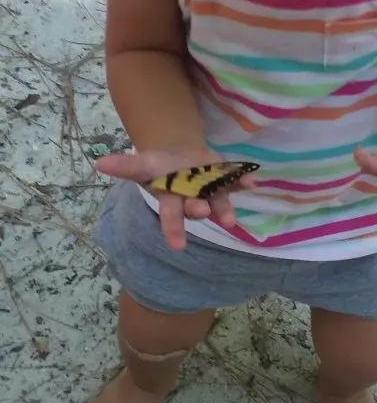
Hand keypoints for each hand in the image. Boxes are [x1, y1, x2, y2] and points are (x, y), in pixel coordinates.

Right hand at [95, 146, 256, 251]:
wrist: (180, 155)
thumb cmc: (159, 166)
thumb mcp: (141, 164)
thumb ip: (124, 166)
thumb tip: (98, 163)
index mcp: (170, 198)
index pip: (170, 216)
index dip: (173, 230)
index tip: (177, 247)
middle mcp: (191, 199)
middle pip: (194, 208)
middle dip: (198, 210)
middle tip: (202, 212)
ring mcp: (209, 190)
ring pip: (218, 200)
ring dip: (224, 208)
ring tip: (231, 218)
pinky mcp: (223, 178)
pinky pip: (234, 181)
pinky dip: (242, 181)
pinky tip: (251, 181)